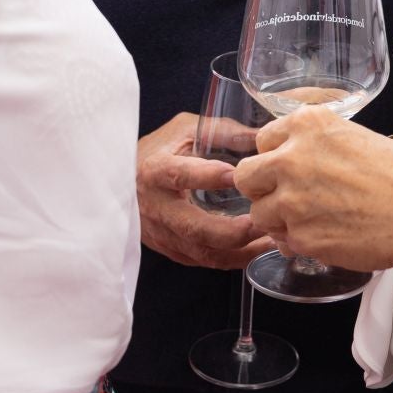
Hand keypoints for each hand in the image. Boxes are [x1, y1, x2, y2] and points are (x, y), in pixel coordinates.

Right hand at [136, 113, 275, 269]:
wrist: (122, 180)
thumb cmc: (158, 151)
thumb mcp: (184, 130)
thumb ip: (223, 132)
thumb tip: (264, 134)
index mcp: (155, 170)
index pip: (179, 175)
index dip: (206, 176)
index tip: (235, 175)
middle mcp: (157, 206)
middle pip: (193, 227)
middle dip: (232, 230)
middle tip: (264, 221)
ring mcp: (162, 233)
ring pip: (202, 251)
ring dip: (240, 250)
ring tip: (271, 239)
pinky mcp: (170, 249)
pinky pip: (204, 261)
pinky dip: (233, 259)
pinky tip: (256, 249)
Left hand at [234, 107, 392, 272]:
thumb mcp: (352, 136)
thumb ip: (312, 143)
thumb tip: (287, 159)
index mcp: (306, 125)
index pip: (262, 140)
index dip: (275, 158)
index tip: (288, 169)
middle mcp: (291, 158)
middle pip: (246, 176)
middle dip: (262, 187)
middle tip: (285, 196)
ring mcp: (292, 200)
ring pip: (259, 213)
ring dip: (278, 218)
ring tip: (311, 219)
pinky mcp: (301, 237)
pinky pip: (281, 240)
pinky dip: (296, 241)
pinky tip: (323, 235)